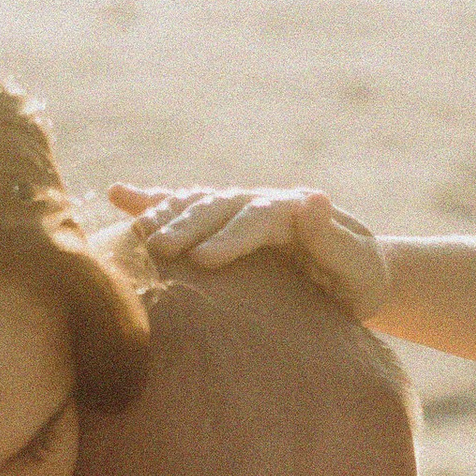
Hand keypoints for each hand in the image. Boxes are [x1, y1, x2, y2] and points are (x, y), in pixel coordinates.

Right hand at [111, 180, 390, 322]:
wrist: (353, 274)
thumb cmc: (358, 280)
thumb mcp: (358, 265)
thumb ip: (334, 239)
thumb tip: (312, 198)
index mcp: (294, 212)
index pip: (258, 217)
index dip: (230, 236)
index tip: (204, 259)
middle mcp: (260, 202)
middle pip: (219, 206)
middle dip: (186, 224)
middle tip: (157, 249)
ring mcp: (238, 209)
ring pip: (196, 204)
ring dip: (163, 214)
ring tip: (133, 235)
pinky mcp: (223, 224)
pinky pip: (184, 207)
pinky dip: (151, 200)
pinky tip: (118, 195)